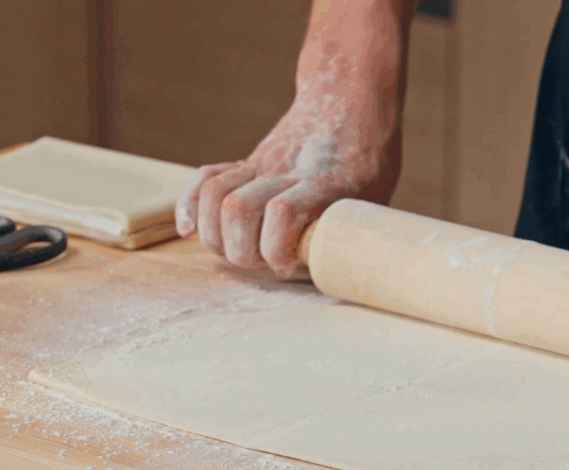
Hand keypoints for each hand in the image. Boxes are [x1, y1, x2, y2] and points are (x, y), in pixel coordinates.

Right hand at [175, 0, 411, 277]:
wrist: (347, 98)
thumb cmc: (369, 155)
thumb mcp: (378, 192)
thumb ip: (357, 229)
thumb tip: (351, 271)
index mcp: (323, 182)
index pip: (283, 213)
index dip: (276, 249)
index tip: (287, 267)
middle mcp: (285, 171)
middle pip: (238, 209)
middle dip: (242, 250)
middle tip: (261, 263)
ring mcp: (261, 164)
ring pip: (215, 196)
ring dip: (216, 235)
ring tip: (236, 252)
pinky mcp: (247, 162)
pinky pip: (205, 179)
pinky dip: (189, 206)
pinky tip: (189, 230)